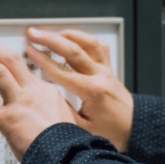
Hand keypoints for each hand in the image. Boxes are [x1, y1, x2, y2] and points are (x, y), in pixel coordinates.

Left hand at [0, 41, 76, 160]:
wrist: (65, 155)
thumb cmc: (66, 143)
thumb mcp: (67, 118)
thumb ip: (56, 112)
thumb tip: (52, 115)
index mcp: (47, 91)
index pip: (26, 71)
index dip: (13, 63)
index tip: (6, 60)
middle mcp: (32, 91)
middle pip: (12, 60)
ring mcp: (19, 103)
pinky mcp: (7, 119)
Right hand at [22, 27, 134, 151]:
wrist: (134, 128)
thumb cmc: (112, 131)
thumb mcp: (82, 129)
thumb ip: (63, 112)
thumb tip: (45, 98)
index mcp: (93, 92)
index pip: (62, 71)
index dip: (43, 60)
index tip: (29, 52)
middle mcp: (101, 76)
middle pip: (74, 50)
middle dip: (50, 39)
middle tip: (33, 33)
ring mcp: (106, 70)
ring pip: (87, 42)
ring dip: (66, 34)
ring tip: (48, 32)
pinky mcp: (109, 68)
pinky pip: (98, 46)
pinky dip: (83, 38)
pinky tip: (71, 37)